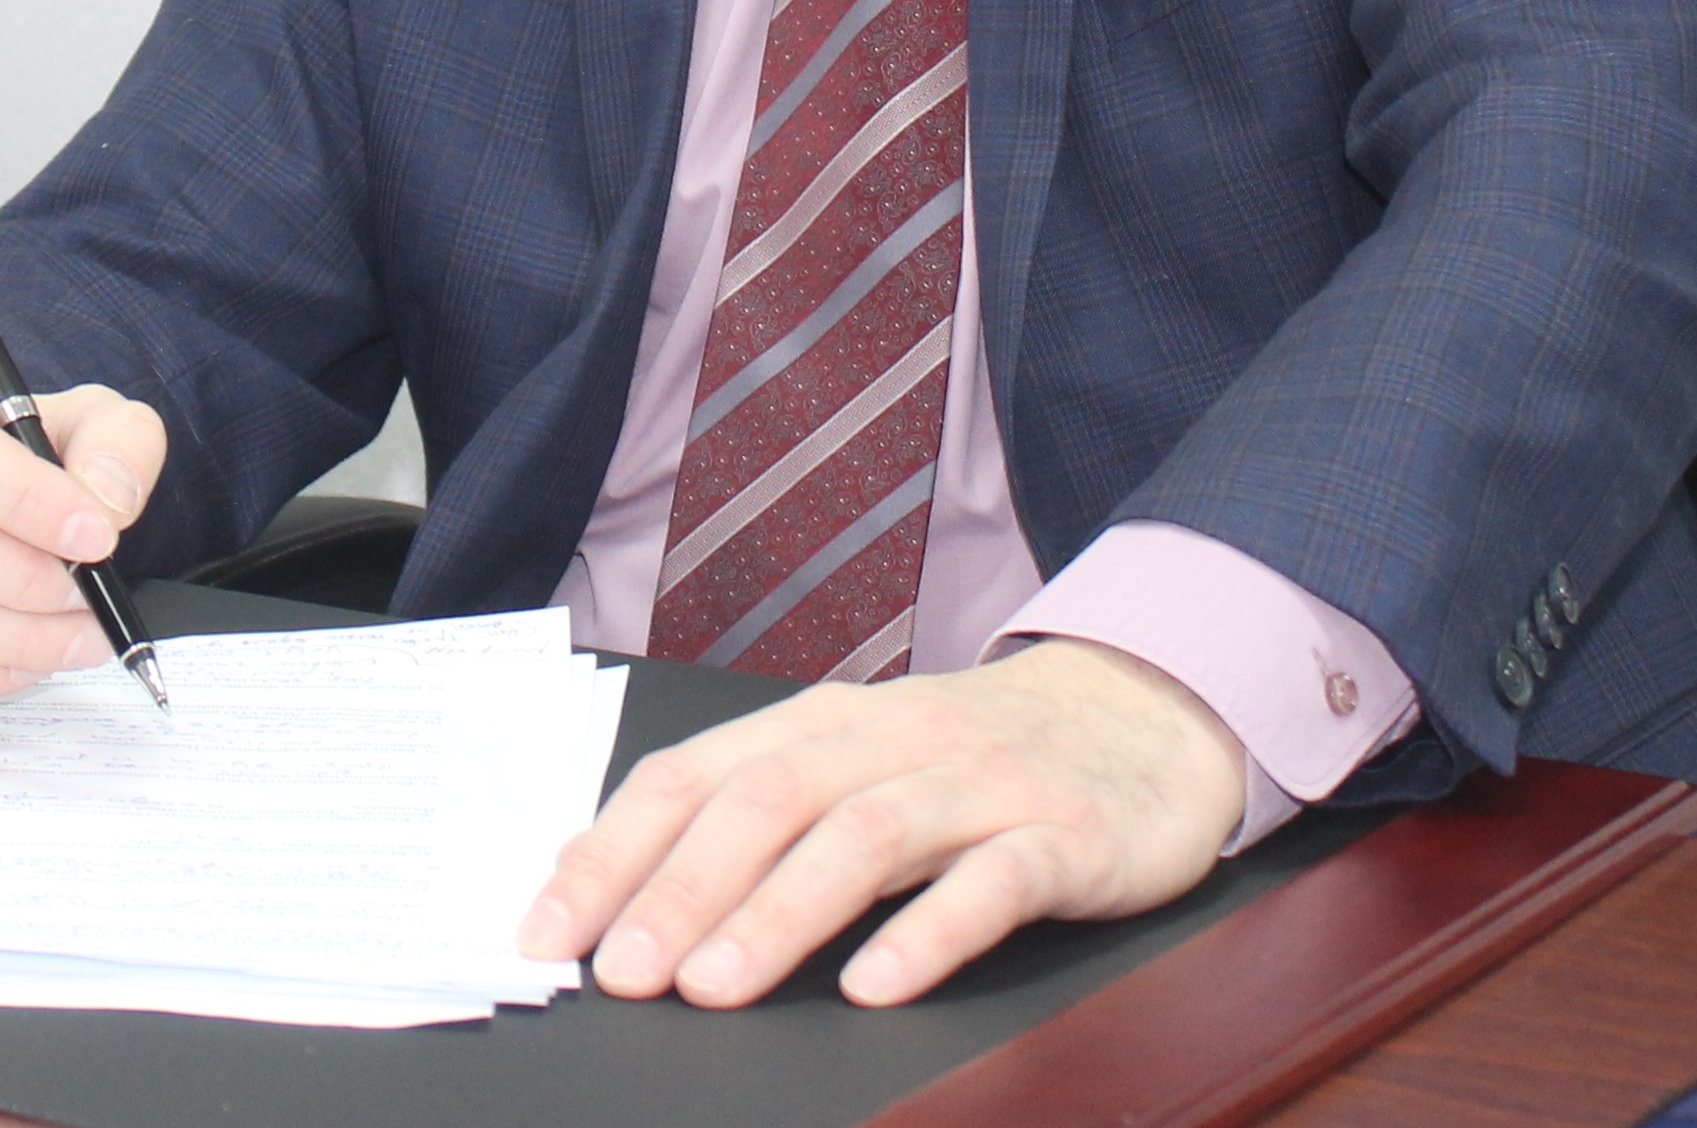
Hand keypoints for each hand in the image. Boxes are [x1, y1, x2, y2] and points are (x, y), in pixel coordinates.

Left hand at [516, 640, 1250, 1007]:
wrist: (1148, 710)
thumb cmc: (977, 755)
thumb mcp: (858, 761)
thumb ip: (753, 808)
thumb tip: (610, 881)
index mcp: (822, 723)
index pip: (694, 775)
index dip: (613, 851)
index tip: (547, 930)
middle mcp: (891, 741)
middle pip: (767, 802)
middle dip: (682, 889)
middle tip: (622, 972)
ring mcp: (981, 784)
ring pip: (865, 838)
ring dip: (779, 914)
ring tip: (716, 986)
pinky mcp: (1064, 835)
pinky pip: (992, 882)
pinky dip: (929, 932)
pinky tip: (878, 983)